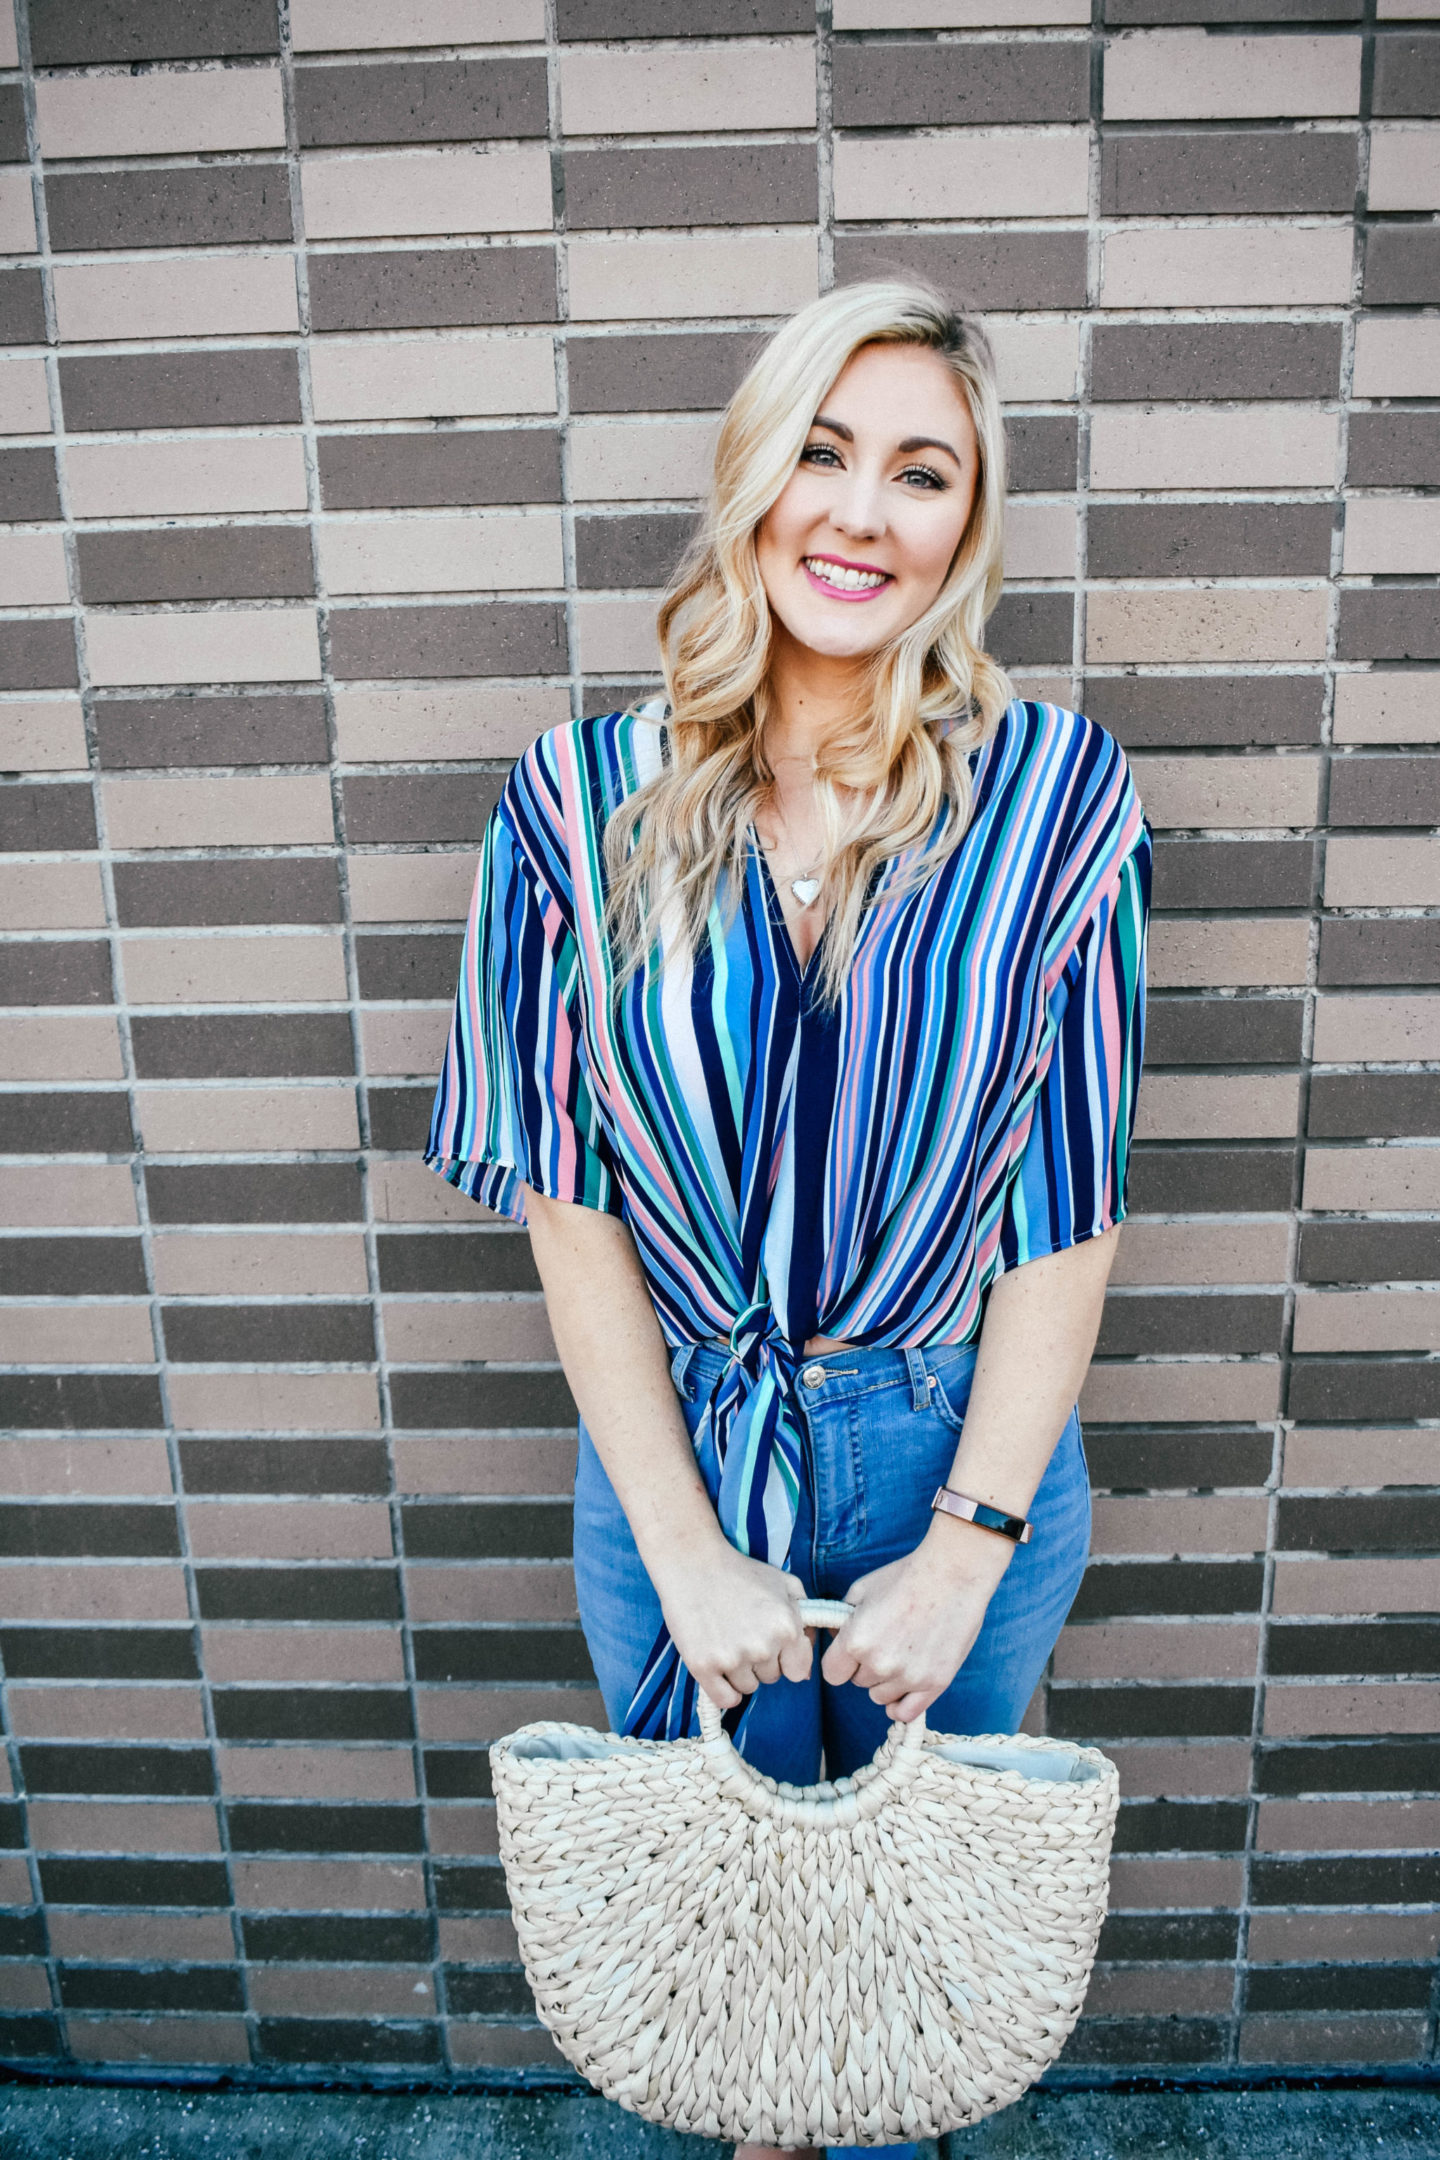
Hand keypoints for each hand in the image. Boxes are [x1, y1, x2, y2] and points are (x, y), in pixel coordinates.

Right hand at [651, 1544, 813, 1711]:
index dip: (785, 1658)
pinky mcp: (703, 1666)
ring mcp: (732, 1658)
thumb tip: (806, 1665)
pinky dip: (723, 1691)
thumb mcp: (785, 1584)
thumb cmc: (741, 1572)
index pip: (798, 1671)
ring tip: (726, 1640)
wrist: (692, 1563)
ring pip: (747, 1688)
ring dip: (739, 1672)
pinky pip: (725, 1700)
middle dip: (760, 1662)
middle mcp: (763, 1646)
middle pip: (771, 1678)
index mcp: (786, 1627)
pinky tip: (718, 1669)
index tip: (771, 1645)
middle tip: (742, 1634)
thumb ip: (806, 1620)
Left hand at [821, 1526, 1012, 1724]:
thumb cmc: (905, 1576)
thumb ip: (841, 1618)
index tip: (851, 1652)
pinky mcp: (935, 1683)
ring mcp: (908, 1677)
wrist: (952, 1574)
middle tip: (886, 1641)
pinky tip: (904, 1689)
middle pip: (858, 1682)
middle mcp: (879, 1664)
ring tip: (903, 1654)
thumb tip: (832, 1636)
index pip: (832, 1673)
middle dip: (866, 1665)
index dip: (840, 1661)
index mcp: (856, 1641)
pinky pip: (906, 1713)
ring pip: (881, 1696)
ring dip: (886, 1681)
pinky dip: (901, 1705)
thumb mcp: (861, 1589)